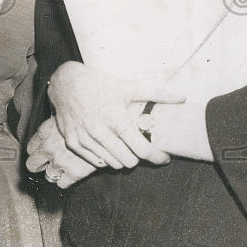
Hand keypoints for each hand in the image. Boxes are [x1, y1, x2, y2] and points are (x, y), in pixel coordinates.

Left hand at [26, 116, 96, 188]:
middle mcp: (48, 147)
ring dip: (55, 173)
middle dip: (39, 166)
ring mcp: (60, 161)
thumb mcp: (66, 114)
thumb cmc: (87, 117)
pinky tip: (73, 173)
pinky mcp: (73, 173)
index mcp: (45, 131)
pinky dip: (66, 181)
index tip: (43, 152)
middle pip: (32, 165)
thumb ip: (56, 123)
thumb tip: (54, 126)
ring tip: (65, 168)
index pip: (30, 148)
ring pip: (48, 176)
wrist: (107, 128)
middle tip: (49, 164)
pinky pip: (62, 184)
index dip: (37, 151)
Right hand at [47, 61, 183, 168]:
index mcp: (116, 119)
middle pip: (129, 161)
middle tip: (142, 148)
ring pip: (113, 164)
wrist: (64, 82)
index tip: (164, 157)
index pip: (142, 150)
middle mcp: (99, 132)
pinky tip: (108, 146)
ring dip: (123, 158)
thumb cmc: (98, 83)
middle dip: (140, 157)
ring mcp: (84, 139)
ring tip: (125, 146)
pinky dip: (105, 157)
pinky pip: (96, 162)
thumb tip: (182, 97)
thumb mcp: (128, 85)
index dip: (157, 156)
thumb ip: (156, 92)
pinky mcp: (72, 142)